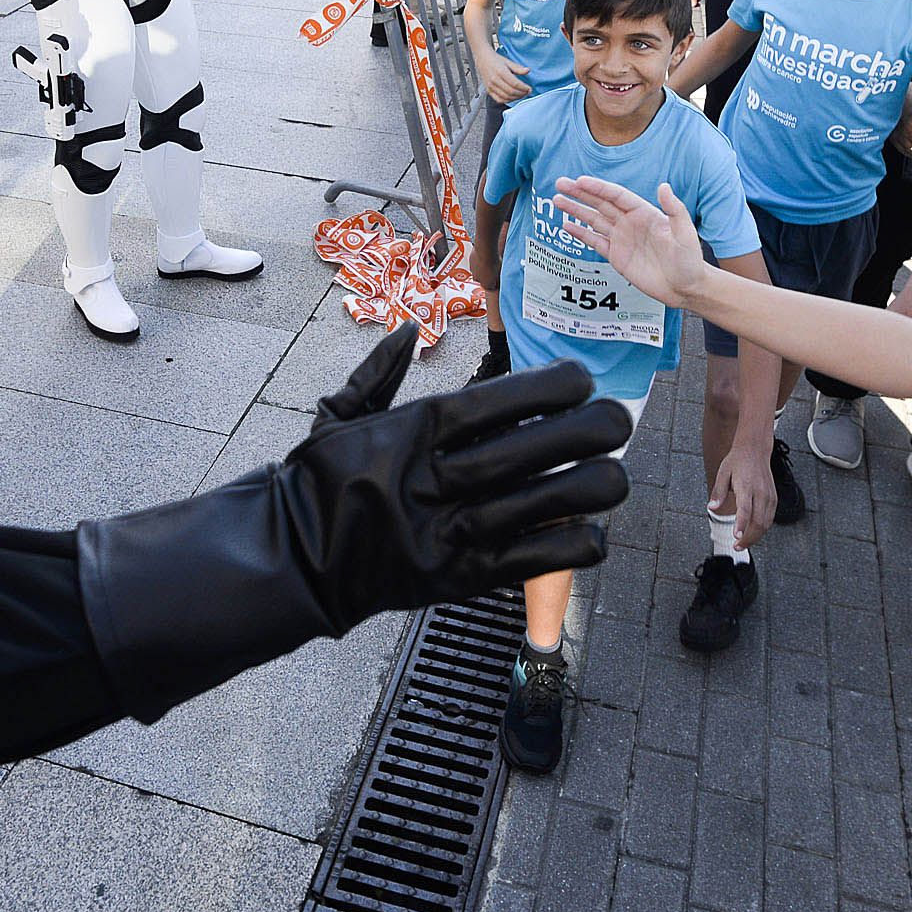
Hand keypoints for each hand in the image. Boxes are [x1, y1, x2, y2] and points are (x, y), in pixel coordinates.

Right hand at [279, 326, 633, 623]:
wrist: (292, 562)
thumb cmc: (317, 484)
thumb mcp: (336, 418)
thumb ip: (376, 375)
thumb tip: (406, 331)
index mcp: (409, 433)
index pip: (494, 401)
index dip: (548, 387)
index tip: (582, 379)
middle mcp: (433, 479)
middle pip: (528, 449)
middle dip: (586, 431)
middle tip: (619, 419)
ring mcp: (447, 533)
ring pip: (541, 505)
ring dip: (591, 488)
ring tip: (617, 475)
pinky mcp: (458, 580)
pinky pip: (530, 562)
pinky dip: (569, 547)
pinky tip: (594, 531)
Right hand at [478, 55, 532, 104]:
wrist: (483, 59)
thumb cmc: (496, 60)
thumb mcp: (508, 62)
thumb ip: (518, 68)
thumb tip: (528, 71)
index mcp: (501, 72)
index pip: (515, 84)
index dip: (524, 88)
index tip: (529, 89)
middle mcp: (495, 80)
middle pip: (511, 92)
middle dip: (521, 94)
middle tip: (527, 92)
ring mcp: (491, 86)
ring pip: (506, 97)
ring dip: (516, 98)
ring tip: (522, 94)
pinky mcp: (489, 90)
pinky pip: (499, 99)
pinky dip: (508, 100)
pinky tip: (513, 97)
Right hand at [549, 176, 706, 308]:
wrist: (686, 288)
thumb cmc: (690, 260)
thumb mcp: (685, 233)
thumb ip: (674, 209)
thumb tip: (663, 186)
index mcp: (645, 212)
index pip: (616, 196)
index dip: (597, 188)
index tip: (579, 181)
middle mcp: (630, 222)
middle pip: (600, 204)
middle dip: (580, 194)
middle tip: (560, 184)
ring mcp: (622, 239)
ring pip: (594, 220)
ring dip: (576, 210)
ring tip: (557, 201)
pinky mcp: (617, 256)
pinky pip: (595, 242)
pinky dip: (581, 234)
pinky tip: (567, 225)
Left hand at [713, 445, 774, 548]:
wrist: (755, 450)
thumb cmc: (738, 461)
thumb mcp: (722, 473)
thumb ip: (718, 492)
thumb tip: (711, 507)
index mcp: (746, 486)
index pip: (745, 509)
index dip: (741, 525)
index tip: (736, 537)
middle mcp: (760, 492)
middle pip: (758, 522)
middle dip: (748, 538)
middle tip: (737, 546)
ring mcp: (769, 496)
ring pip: (766, 523)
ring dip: (755, 536)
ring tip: (743, 542)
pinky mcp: (774, 498)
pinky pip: (770, 518)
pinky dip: (762, 528)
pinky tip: (753, 532)